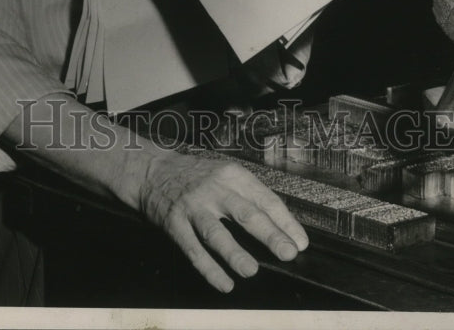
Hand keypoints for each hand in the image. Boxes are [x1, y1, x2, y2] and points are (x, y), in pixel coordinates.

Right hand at [137, 152, 307, 292]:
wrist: (152, 171)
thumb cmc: (196, 175)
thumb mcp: (225, 174)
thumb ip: (250, 196)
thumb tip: (283, 227)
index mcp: (232, 175)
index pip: (264, 198)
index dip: (285, 221)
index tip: (300, 242)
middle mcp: (213, 188)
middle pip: (245, 213)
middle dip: (269, 235)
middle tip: (287, 253)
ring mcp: (193, 206)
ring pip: (216, 233)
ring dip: (235, 253)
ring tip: (251, 270)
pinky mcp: (174, 223)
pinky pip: (193, 249)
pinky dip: (209, 269)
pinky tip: (224, 283)